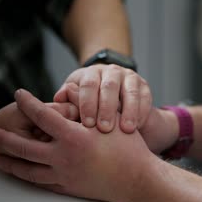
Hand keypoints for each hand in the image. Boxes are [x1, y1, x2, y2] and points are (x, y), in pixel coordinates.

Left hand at [0, 89, 155, 201]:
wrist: (138, 180)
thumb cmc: (129, 149)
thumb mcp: (110, 119)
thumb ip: (86, 103)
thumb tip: (70, 90)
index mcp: (73, 137)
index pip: (42, 115)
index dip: (28, 103)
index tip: (19, 95)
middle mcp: (63, 157)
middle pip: (23, 147)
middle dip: (4, 139)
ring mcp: (64, 175)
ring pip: (27, 170)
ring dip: (9, 163)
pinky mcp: (68, 188)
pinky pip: (41, 183)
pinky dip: (28, 178)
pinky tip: (23, 175)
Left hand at [57, 84, 177, 153]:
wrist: (117, 100)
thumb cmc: (91, 105)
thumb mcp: (77, 102)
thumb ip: (68, 102)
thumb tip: (56, 101)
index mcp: (91, 73)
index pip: (88, 84)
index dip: (87, 103)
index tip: (86, 123)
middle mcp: (111, 71)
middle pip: (109, 87)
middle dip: (107, 108)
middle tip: (105, 129)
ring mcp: (129, 77)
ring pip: (130, 91)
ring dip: (129, 111)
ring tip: (126, 130)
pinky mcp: (144, 85)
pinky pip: (145, 97)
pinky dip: (142, 111)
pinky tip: (138, 126)